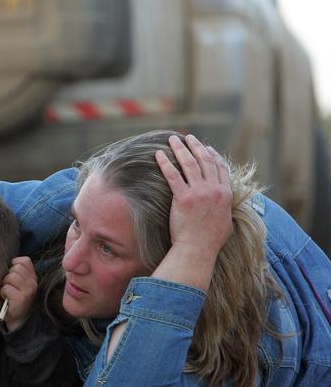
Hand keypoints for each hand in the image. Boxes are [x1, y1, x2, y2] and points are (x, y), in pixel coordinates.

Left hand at [0, 256, 37, 331]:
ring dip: (5, 285)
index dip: (14, 265)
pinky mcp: (21, 298)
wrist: (19, 321)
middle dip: (8, 276)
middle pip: (15, 268)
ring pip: (10, 277)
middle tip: (10, 286)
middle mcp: (33, 283)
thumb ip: (18, 272)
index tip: (13, 277)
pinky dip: (4, 293)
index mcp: (33, 277)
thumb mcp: (21, 284)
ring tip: (8, 293)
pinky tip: (7, 299)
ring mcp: (28, 290)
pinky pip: (6, 288)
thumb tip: (9, 261)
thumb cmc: (15, 299)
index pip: (24, 260)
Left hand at [153, 134, 232, 290]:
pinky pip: (172, 175)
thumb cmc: (211, 241)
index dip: (212, 155)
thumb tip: (227, 209)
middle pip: (205, 160)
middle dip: (195, 146)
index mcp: (226, 194)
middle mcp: (214, 190)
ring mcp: (199, 193)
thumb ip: (227, 211)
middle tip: (187, 137)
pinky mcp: (183, 198)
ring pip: (189, 163)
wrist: (198, 249)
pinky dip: (165, 163)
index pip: (220, 168)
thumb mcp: (227, 223)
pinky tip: (158, 154)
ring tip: (172, 139)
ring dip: (180, 148)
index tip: (206, 147)